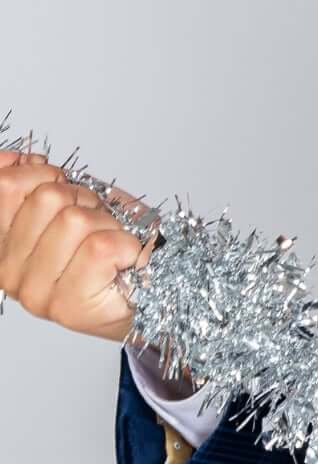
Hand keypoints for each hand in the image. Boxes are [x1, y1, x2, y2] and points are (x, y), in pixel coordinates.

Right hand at [0, 149, 162, 346]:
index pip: (6, 186)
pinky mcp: (69, 305)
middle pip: (47, 197)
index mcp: (4, 245)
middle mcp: (10, 273)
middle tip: (100, 226)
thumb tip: (19, 158)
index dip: (43, 173)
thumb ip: (39, 182)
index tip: (65, 186)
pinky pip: (101, 246)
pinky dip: (126, 245)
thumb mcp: (76, 204)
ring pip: (75, 220)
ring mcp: (36, 294)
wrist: (157, 291)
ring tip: (114, 247)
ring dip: (109, 225)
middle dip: (86, 201)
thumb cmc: (116, 251)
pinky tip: (125, 264)